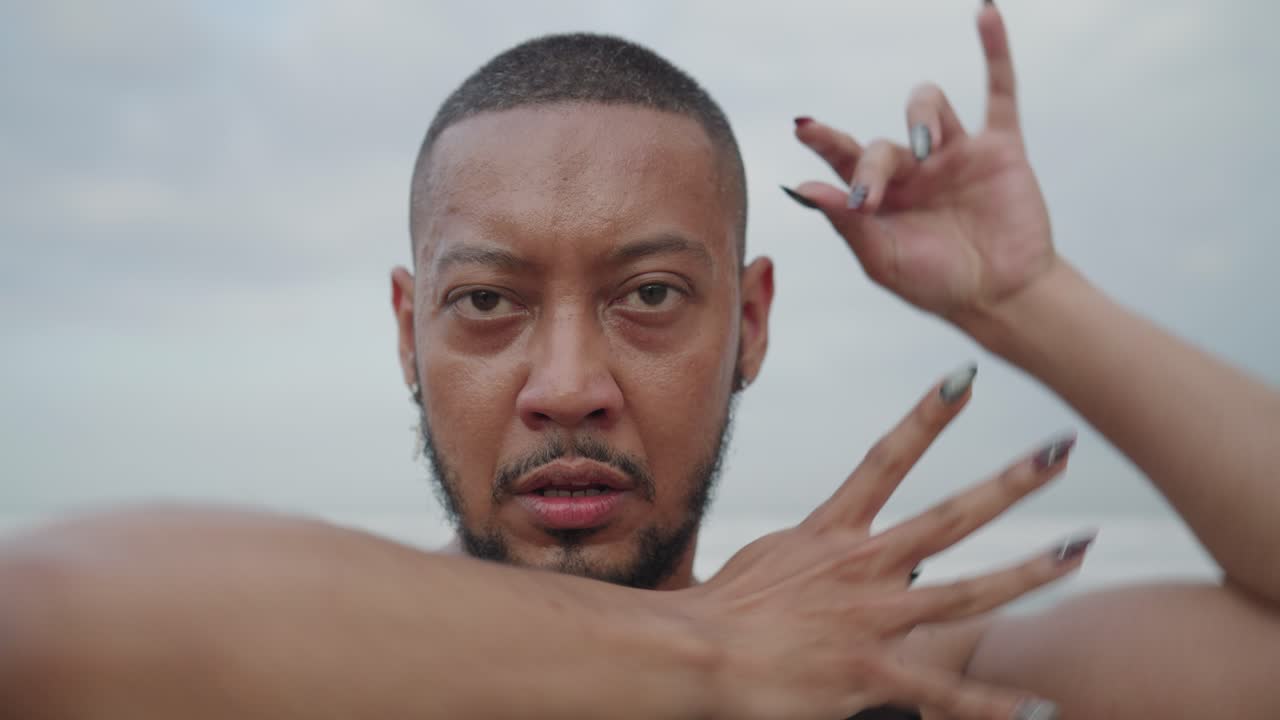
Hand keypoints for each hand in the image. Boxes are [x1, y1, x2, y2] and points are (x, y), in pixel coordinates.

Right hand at [681, 370, 1085, 719]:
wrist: (695, 652)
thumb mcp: (768, 562)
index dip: (927, 417)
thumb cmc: (719, 609)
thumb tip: (831, 550)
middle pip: (949, 516)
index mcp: (833, 532)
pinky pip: (943, 693)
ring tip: (1077, 551)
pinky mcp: (869, 672)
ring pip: (965, 592)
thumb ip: (811, 555)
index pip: (886, 460)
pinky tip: (1039, 709)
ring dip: (1027, 572)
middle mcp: (862, 566)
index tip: (963, 379)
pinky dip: (992, 705)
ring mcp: (871, 618)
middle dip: (1009, 482)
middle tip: (1059, 451)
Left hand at [787, 5, 1053, 328]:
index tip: (803, 127)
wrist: (999, 297)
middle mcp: (914, 169)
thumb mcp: (882, 259)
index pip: (845, 157)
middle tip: (874, 198)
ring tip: (928, 149)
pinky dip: (995, 51)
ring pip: (928, 104)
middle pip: (883, 142)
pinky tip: (986, 13)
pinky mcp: (999, 149)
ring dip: (921, 118)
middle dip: (874, 167)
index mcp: (881, 196)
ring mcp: (955, 154)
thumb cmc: (936, 283)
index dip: (824, 140)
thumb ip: (845, 221)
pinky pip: (999, 92)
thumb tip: (799, 188)